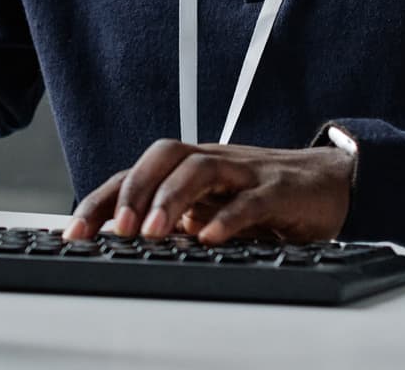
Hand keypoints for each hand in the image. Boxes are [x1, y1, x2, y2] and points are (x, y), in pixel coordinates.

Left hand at [63, 139, 353, 244]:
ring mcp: (245, 172)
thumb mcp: (212, 209)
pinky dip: (228, 218)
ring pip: (200, 170)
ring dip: (172, 199)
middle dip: (133, 191)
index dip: (101, 201)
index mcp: (189, 168)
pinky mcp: (279, 190)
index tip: (74, 234)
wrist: (330, 181)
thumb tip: (124, 247)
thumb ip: (176, 221)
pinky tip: (211, 238)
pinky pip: (250, 199)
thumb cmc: (262, 195)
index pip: (135, 175)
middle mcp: (212, 162)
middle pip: (163, 157)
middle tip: (116, 230)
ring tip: (154, 233)